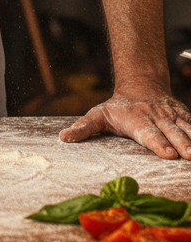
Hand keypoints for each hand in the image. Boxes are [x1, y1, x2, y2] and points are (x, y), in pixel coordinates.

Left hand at [59, 86, 190, 158]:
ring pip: (187, 128)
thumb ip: (83, 128)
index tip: (168, 153)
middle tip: (190, 156)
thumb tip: (64, 138)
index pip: (149, 134)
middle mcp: (158, 118)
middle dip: (182, 144)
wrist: (141, 85)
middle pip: (172, 132)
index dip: (158, 143)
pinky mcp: (184, 117)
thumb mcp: (98, 115)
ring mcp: (173, 117)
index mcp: (137, 120)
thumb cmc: (118, 107)